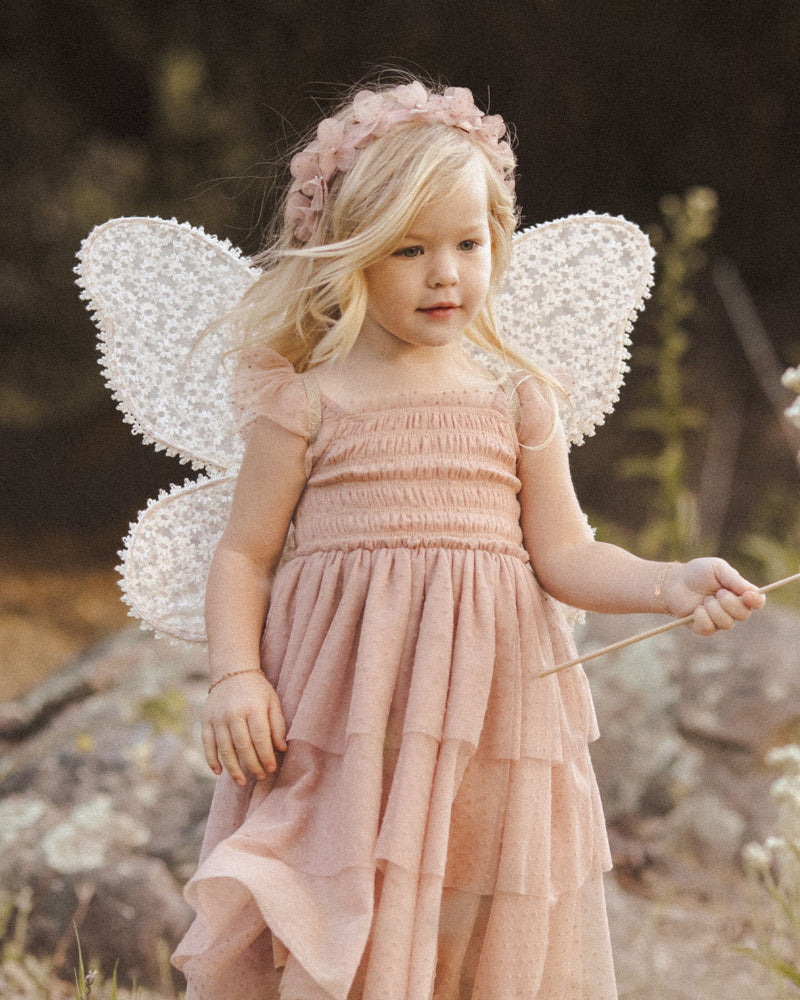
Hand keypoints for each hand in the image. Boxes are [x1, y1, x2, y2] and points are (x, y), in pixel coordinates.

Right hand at [201, 671, 287, 785]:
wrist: (231, 670)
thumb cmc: (257, 689)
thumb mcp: (272, 701)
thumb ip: (277, 724)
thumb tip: (281, 748)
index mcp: (253, 707)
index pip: (260, 737)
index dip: (266, 756)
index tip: (271, 768)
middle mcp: (234, 713)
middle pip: (242, 746)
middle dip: (252, 765)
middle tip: (260, 777)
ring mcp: (218, 717)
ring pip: (224, 749)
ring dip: (233, 768)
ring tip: (242, 781)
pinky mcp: (206, 720)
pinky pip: (207, 744)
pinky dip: (211, 760)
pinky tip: (219, 772)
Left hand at [663, 557, 765, 635]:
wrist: (675, 582)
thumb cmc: (698, 573)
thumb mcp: (717, 568)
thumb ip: (734, 579)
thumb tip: (752, 591)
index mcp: (740, 593)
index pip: (757, 601)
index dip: (756, 601)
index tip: (748, 596)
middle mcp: (733, 609)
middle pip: (744, 614)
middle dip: (729, 603)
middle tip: (718, 592)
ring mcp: (719, 620)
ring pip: (727, 623)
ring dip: (714, 609)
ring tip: (704, 599)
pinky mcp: (705, 628)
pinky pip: (709, 629)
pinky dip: (702, 617)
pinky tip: (696, 609)